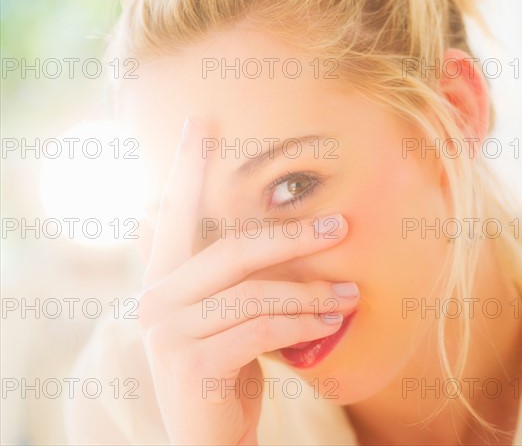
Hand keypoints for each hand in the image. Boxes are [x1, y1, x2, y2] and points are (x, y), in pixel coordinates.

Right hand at [137, 117, 356, 444]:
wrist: (209, 435)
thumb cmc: (224, 362)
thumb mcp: (228, 312)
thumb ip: (238, 275)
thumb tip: (282, 234)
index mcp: (164, 276)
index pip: (176, 211)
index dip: (187, 166)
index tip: (201, 122)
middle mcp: (157, 296)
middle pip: (232, 251)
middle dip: (291, 238)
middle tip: (340, 226)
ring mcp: (169, 331)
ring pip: (254, 293)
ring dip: (310, 290)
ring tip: (350, 291)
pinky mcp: (190, 364)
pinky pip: (260, 329)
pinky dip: (301, 322)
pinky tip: (331, 319)